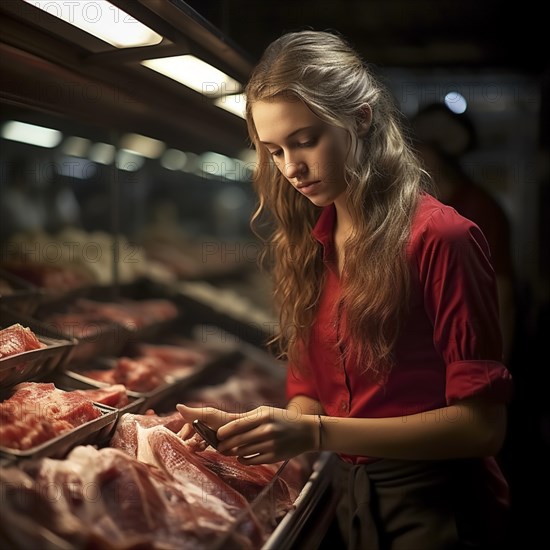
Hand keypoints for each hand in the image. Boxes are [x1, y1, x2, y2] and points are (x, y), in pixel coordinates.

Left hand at [177, 403, 315, 463]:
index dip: (224, 432)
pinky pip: (252, 461)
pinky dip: (243, 460)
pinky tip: (241, 457)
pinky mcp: (274, 457)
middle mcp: (266, 430)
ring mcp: (270, 445)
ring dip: (233, 453)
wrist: (306, 432)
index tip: (218, 435)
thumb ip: (246, 418)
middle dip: (225, 445)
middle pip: (238, 440)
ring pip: (243, 452)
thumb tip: (224, 424)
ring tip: (229, 451)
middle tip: (219, 446)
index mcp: (263, 416)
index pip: (237, 425)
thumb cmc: (281, 419)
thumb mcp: (265, 412)